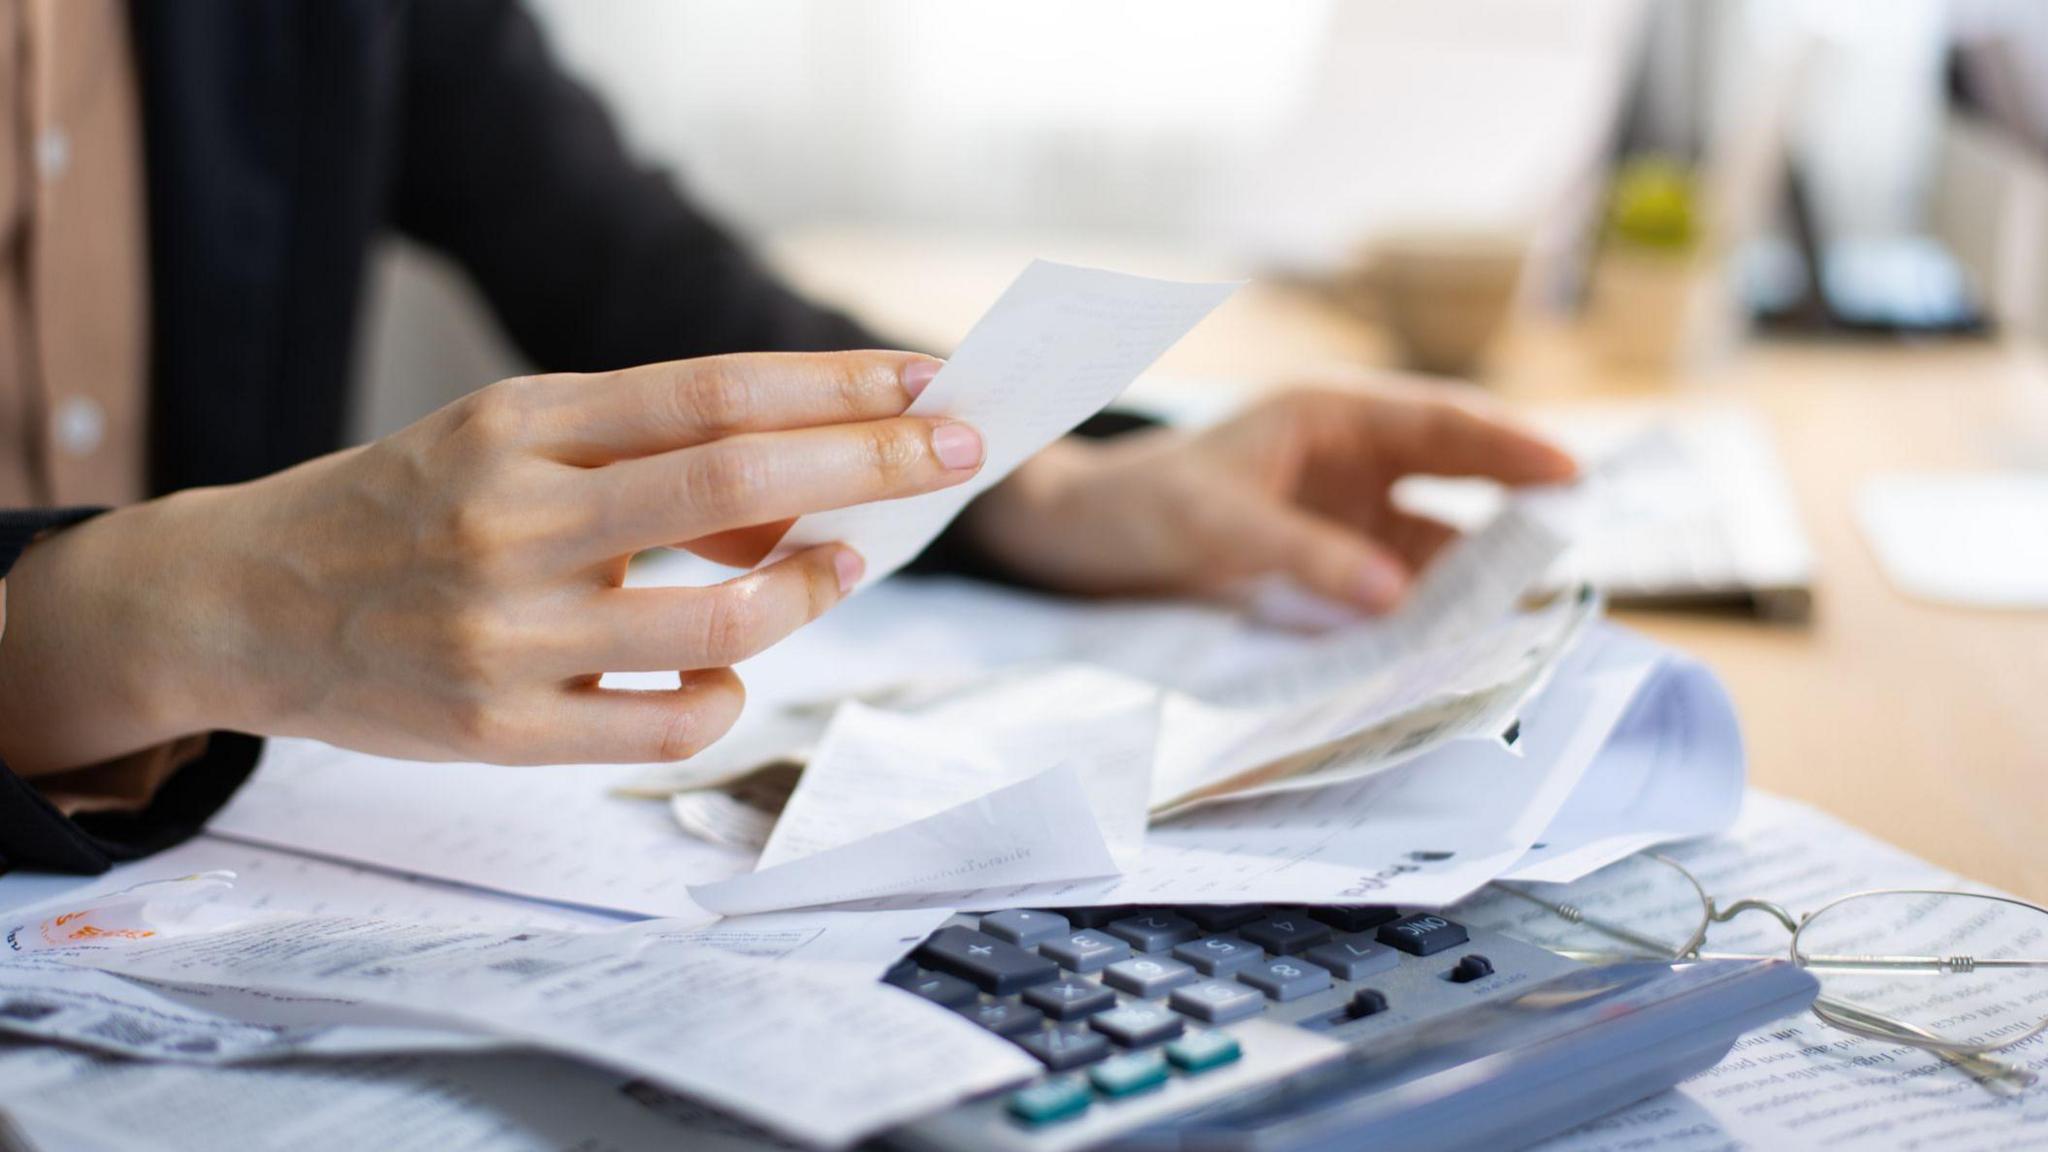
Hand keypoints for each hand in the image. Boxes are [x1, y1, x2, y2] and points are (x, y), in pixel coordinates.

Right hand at [0, 351, 980, 771]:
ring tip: (848, 565)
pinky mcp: (496, 730)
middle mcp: (512, 516)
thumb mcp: (504, 445)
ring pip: (717, 621)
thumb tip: (807, 493)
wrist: (237, 601)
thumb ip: (642, 460)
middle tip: (959, 450)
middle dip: (871, 462)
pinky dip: (727, 699)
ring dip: (810, 590)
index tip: (924, 379)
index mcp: (515, 424)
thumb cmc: (400, 511)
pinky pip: (664, 726)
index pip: (708, 390)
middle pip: (734, 479)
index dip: (831, 385)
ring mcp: (505, 632)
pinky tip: (733, 676)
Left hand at [961, 374, 1575, 612]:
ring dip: (1476, 570)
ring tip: (1531, 611)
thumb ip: (1307, 557)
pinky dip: (1429, 606)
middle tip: (1581, 546)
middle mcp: (1350, 456)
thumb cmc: (1136, 506)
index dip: (1510, 447)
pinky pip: (1397, 580)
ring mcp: (1344, 509)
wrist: (1076, 540)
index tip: (1572, 476)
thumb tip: (1397, 598)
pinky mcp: (1329, 559)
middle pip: (1456, 475)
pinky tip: (1460, 638)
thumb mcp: (1217, 523)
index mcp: (1329, 413)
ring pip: (1434, 536)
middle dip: (1518, 505)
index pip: (1439, 421)